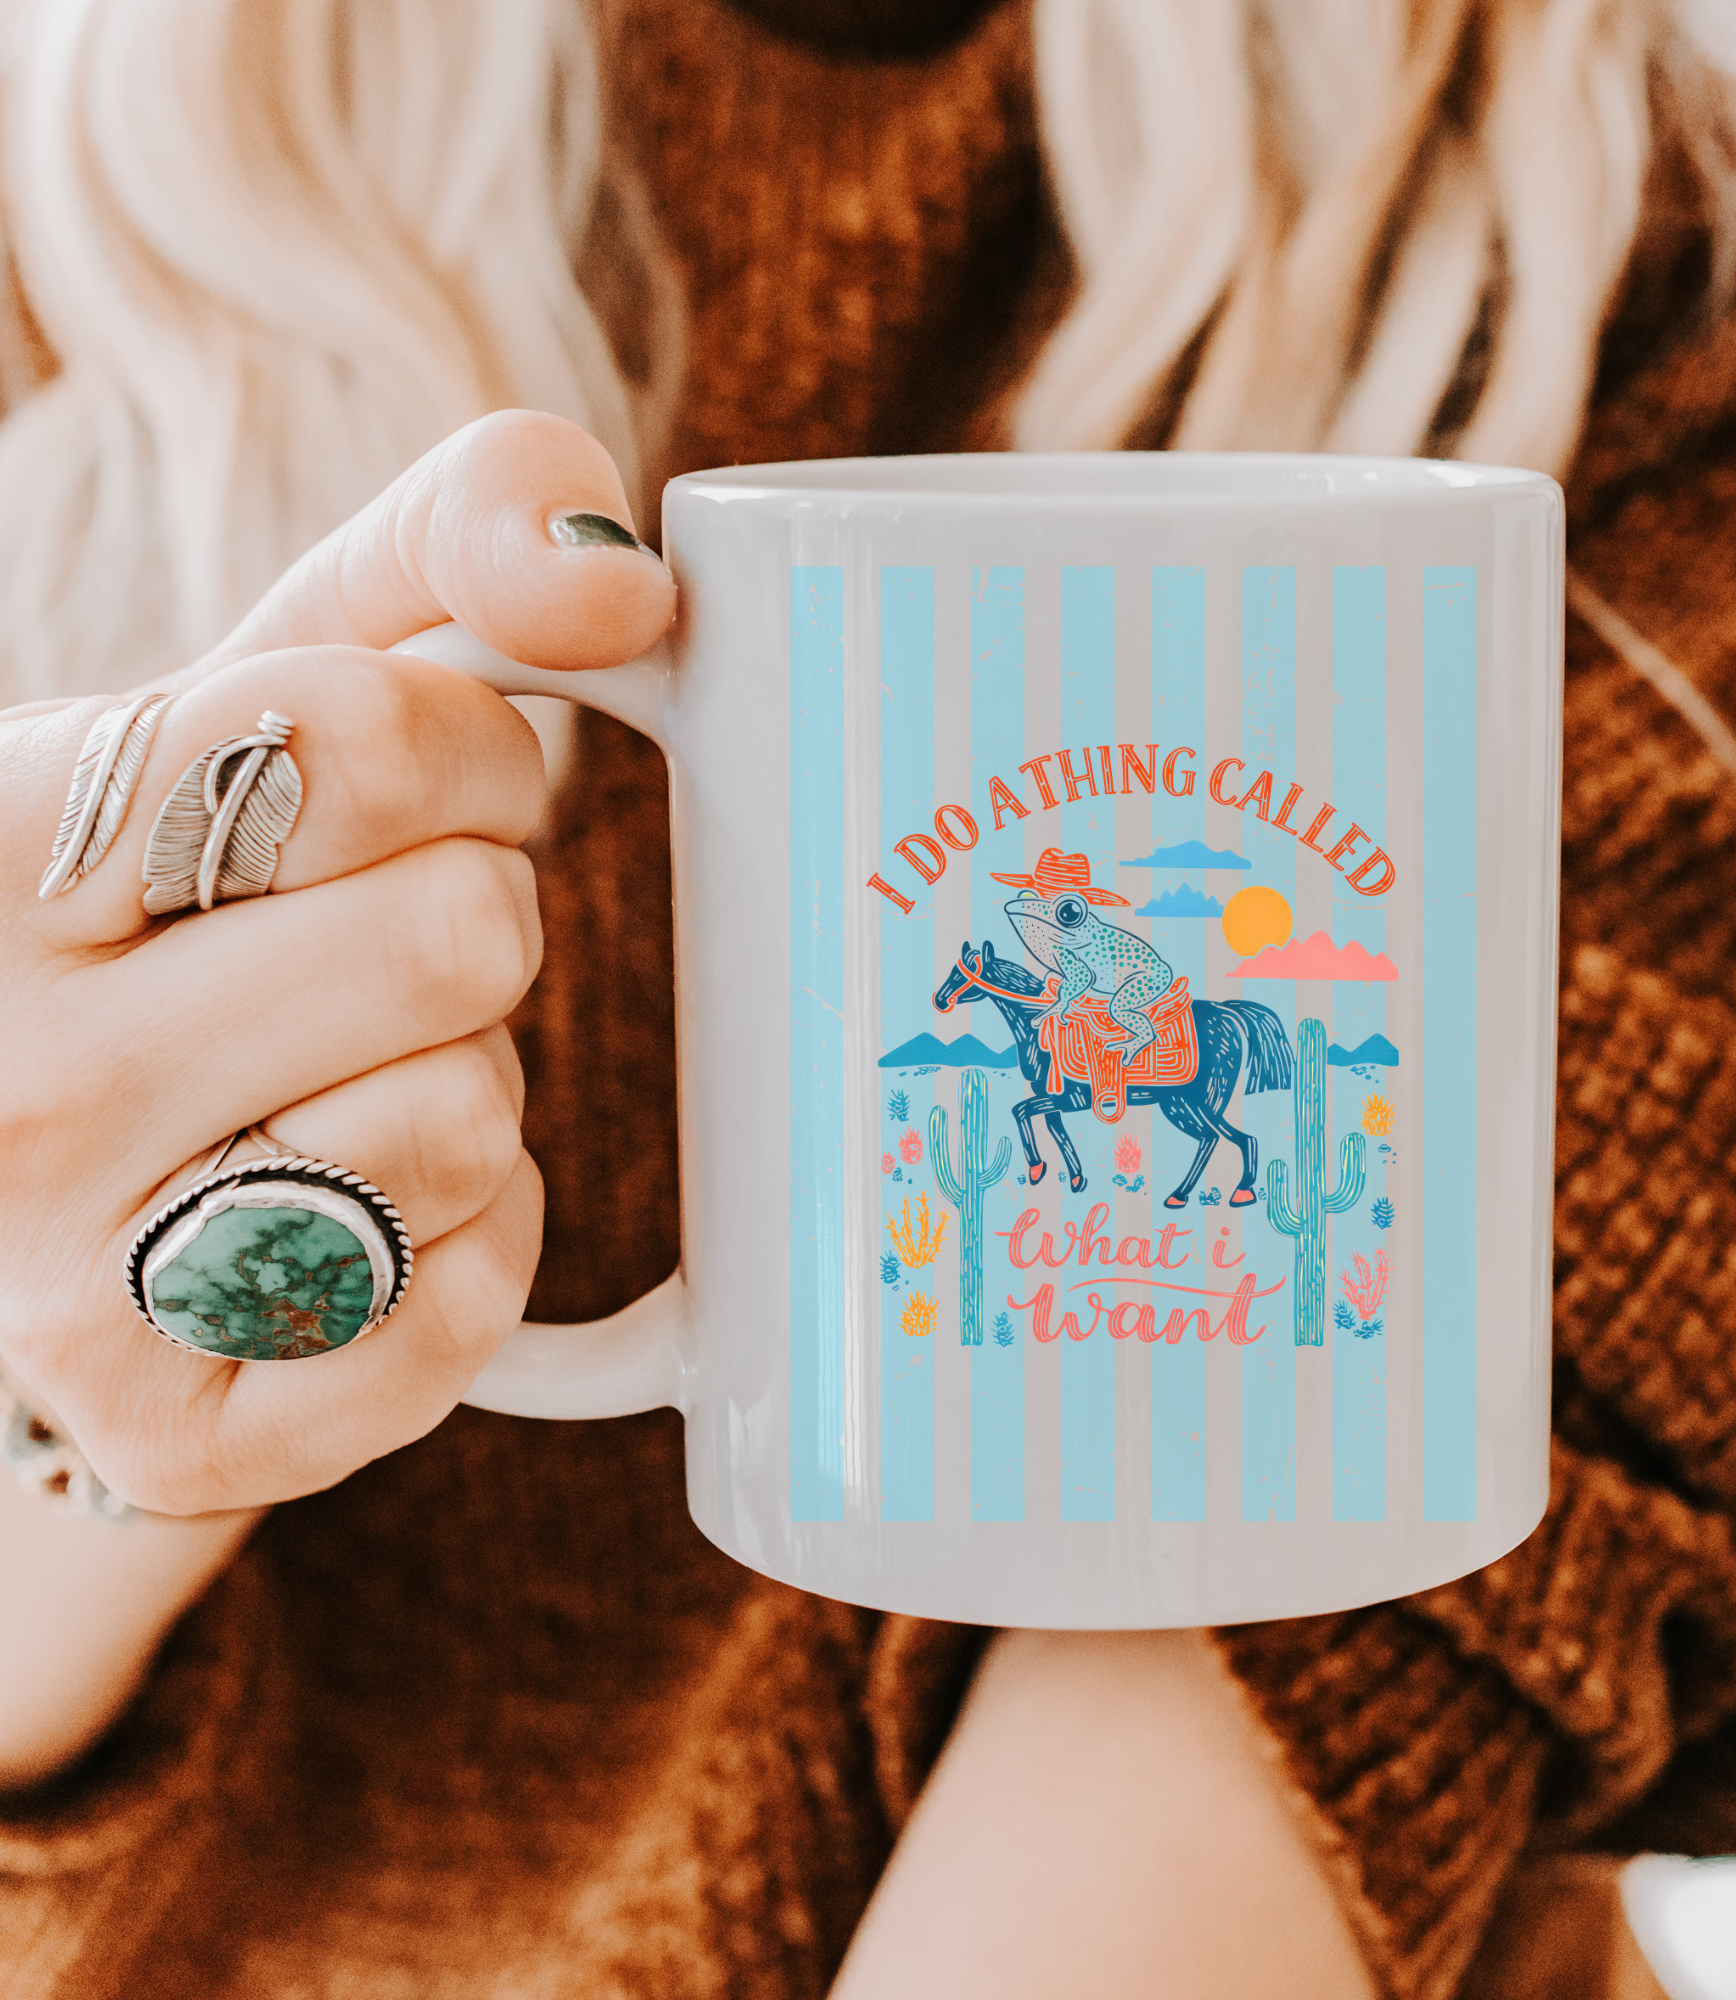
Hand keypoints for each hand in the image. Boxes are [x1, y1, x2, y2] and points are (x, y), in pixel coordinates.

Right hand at [0, 410, 675, 1514]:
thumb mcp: (283, 662)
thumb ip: (457, 536)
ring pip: (468, 1125)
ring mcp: (70, 1285)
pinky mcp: (175, 1431)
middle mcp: (6, 1077)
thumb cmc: (205, 875)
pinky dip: (467, 1247)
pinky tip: (365, 1204)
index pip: (369, 739)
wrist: (50, 1110)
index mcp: (3, 842)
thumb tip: (631, 582)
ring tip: (345, 1069)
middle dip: (473, 917)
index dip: (466, 749)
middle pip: (459, 937)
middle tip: (376, 944)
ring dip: (467, 1080)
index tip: (413, 784)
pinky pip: (460, 1315)